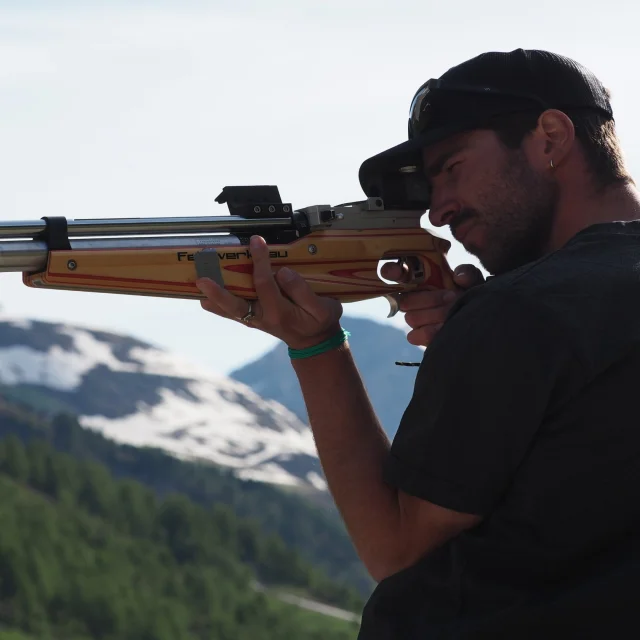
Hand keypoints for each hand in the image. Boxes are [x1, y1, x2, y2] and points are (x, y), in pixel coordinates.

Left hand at [196, 235, 343, 349]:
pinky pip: (230, 313)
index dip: (260, 262)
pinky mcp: (251, 319)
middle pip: (236, 304)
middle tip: (202, 278)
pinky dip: (216, 304)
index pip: (266, 284)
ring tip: (198, 283)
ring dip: (212, 297)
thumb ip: (303, 291)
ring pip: (229, 310)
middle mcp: (263, 318)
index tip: (257, 242)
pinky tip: (203, 296)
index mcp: (281, 313)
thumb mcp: (324, 308)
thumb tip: (283, 272)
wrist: (314, 341)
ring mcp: (255, 320)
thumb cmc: (319, 321)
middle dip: (219, 290)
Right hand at [380, 261, 483, 346]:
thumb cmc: (470, 294)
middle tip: (451, 297)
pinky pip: (414, 335)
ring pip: (411, 318)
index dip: (391, 271)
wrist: (478, 319)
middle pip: (405, 300)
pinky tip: (445, 328)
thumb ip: (467, 273)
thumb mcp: (473, 280)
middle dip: (429, 299)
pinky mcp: (418, 336)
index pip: (396, 273)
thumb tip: (459, 277)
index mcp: (420, 279)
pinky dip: (431, 332)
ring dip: (434, 314)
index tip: (396, 271)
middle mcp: (413, 298)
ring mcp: (415, 318)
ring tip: (453, 313)